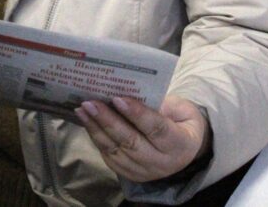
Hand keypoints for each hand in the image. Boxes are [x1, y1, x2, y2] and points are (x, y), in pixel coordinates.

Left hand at [75, 95, 210, 182]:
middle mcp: (161, 163)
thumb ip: (158, 104)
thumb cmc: (182, 122)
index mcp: (179, 144)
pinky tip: (87, 122)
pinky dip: (97, 138)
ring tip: (82, 110)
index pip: (156, 128)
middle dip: (108, 121)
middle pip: (131, 142)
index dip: (137, 113)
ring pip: (116, 151)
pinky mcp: (129, 175)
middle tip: (90, 103)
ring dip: (96, 129)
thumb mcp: (180, 109)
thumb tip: (126, 93)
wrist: (184, 152)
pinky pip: (109, 156)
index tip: (117, 98)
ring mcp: (143, 172)